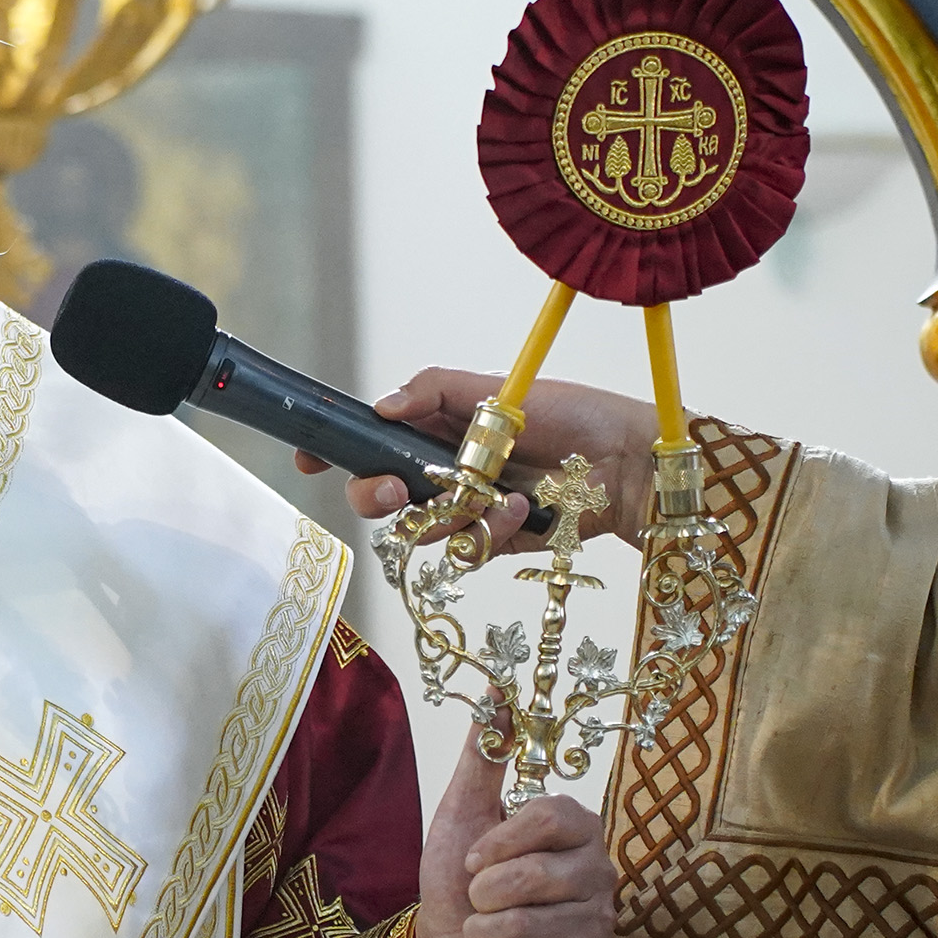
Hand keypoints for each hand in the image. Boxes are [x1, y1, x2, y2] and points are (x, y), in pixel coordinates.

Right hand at [313, 369, 663, 551]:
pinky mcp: (493, 542)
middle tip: (396, 490)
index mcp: (436, 427)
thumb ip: (434, 390)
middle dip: (373, 494)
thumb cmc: (572, 414)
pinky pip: (464, 549)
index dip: (334, 448)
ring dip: (445, 514)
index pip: (371, 439)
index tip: (309, 457)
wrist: (629, 463)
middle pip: (378, 492)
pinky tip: (519, 509)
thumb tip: (380, 406)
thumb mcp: (498, 389)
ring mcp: (466, 509)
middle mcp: (443, 469)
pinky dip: (487, 530)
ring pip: (416, 528)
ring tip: (488, 495)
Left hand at [415, 736, 616, 937]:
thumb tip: (497, 690)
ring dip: (483, 929)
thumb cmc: (460, 885)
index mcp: (577, 829)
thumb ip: (485, 758)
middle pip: (537, 873)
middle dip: (484, 891)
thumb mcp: (463, 814)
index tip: (472, 858)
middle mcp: (600, 872)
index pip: (552, 816)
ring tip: (481, 931)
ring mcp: (599, 923)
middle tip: (476, 900)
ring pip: (530, 921)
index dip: (501, 840)